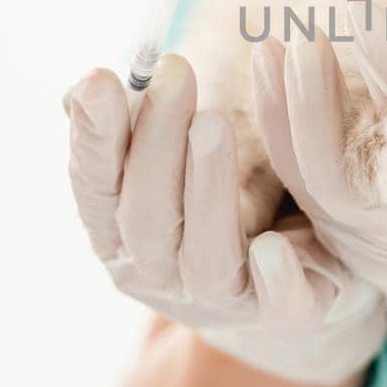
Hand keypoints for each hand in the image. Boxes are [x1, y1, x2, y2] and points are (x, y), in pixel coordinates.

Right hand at [63, 56, 386, 384]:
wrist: (302, 269)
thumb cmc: (222, 196)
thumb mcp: (175, 156)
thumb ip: (135, 125)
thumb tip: (85, 90)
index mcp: (120, 235)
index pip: (94, 187)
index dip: (95, 137)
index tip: (101, 78)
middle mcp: (159, 275)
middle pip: (144, 216)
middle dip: (155, 142)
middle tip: (174, 73)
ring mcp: (219, 301)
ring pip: (205, 254)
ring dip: (206, 187)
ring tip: (213, 122)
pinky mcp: (284, 314)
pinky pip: (278, 304)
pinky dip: (273, 279)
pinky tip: (271, 247)